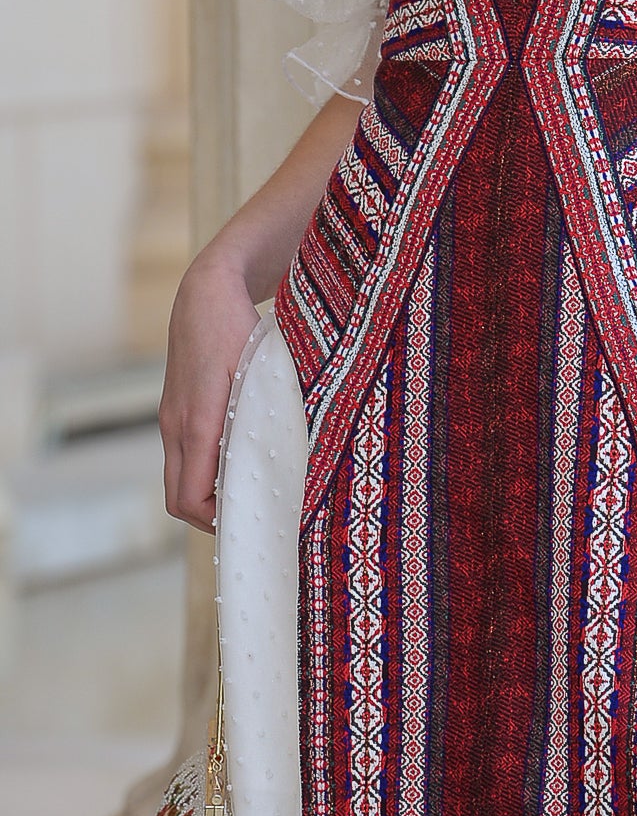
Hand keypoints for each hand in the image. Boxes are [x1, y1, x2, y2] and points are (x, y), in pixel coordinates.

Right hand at [158, 254, 261, 533]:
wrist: (206, 292)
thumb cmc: (238, 327)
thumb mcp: (258, 370)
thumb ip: (266, 412)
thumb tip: (286, 454)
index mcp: (196, 423)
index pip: (190, 498)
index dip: (215, 522)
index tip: (250, 523)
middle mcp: (176, 425)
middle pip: (178, 497)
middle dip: (209, 517)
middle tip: (251, 518)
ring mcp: (171, 417)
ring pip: (178, 476)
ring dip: (205, 493)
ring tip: (248, 493)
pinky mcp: (175, 407)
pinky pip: (181, 454)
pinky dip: (201, 470)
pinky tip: (234, 461)